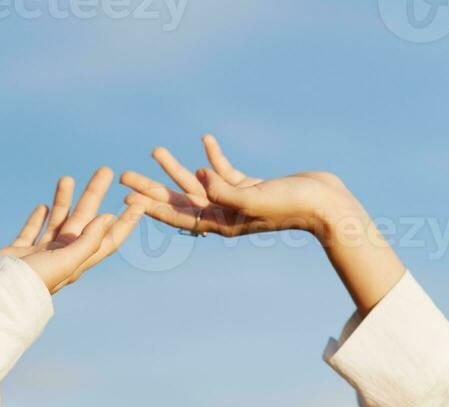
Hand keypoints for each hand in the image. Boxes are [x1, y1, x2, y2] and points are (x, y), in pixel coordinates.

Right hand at [0, 167, 146, 293]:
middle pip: (84, 220)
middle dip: (94, 195)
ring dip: (65, 200)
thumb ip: (88, 240)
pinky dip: (39, 218)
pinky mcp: (21, 253)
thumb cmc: (34, 282)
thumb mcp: (67, 261)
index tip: (139, 202)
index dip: (125, 222)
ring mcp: (41, 254)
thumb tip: (109, 217)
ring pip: (58, 221)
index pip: (108, 239)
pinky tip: (44, 206)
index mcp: (78, 261)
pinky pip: (33, 231)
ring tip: (68, 178)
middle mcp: (62, 257)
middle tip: (104, 170)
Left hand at [119, 134, 356, 238]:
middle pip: (179, 200)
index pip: (178, 215)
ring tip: (155, 151)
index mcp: (222, 223)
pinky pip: (225, 171)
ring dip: (176, 169)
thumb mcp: (254, 198)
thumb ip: (225, 190)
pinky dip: (214, 157)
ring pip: (198, 183)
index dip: (150, 207)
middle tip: (123, 175)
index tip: (126, 199)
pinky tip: (205, 140)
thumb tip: (200, 179)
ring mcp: (237, 200)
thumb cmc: (292, 205)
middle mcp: (225, 214)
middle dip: (151, 188)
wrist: (325, 204)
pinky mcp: (251, 187)